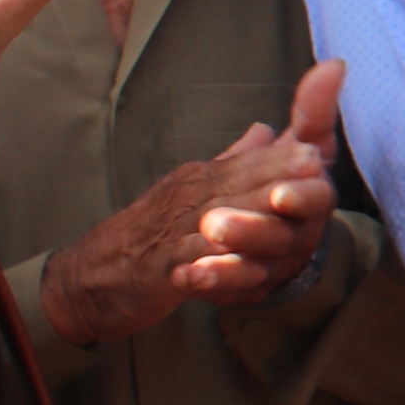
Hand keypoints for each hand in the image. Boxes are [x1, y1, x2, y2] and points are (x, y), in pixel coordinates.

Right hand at [41, 61, 344, 344]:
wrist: (90, 275)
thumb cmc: (150, 233)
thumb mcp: (193, 191)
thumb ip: (232, 162)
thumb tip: (265, 129)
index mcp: (199, 180)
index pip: (243, 164)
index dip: (278, 158)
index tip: (314, 148)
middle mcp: (185, 201)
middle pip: (233, 185)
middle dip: (273, 174)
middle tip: (312, 162)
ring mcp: (171, 235)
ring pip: (216, 222)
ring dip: (252, 213)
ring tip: (284, 205)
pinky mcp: (159, 273)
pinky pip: (189, 268)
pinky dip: (213, 266)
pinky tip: (238, 264)